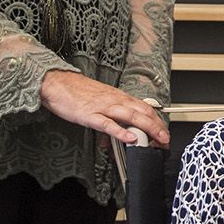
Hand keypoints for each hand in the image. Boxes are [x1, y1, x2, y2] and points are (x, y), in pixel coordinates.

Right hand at [38, 70, 169, 146]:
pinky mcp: (90, 115)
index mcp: (119, 97)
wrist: (56, 82)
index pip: (145, 108)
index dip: (157, 121)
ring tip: (158, 140)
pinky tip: (130, 139)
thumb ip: (113, 118)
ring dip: (148, 128)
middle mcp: (115, 100)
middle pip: (143, 112)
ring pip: (131, 116)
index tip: (164, 133)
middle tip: (166, 140)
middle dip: (158, 127)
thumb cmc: (77, 92)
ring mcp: (103, 107)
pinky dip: (121, 132)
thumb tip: (122, 135)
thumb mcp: (100, 103)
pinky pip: (108, 124)